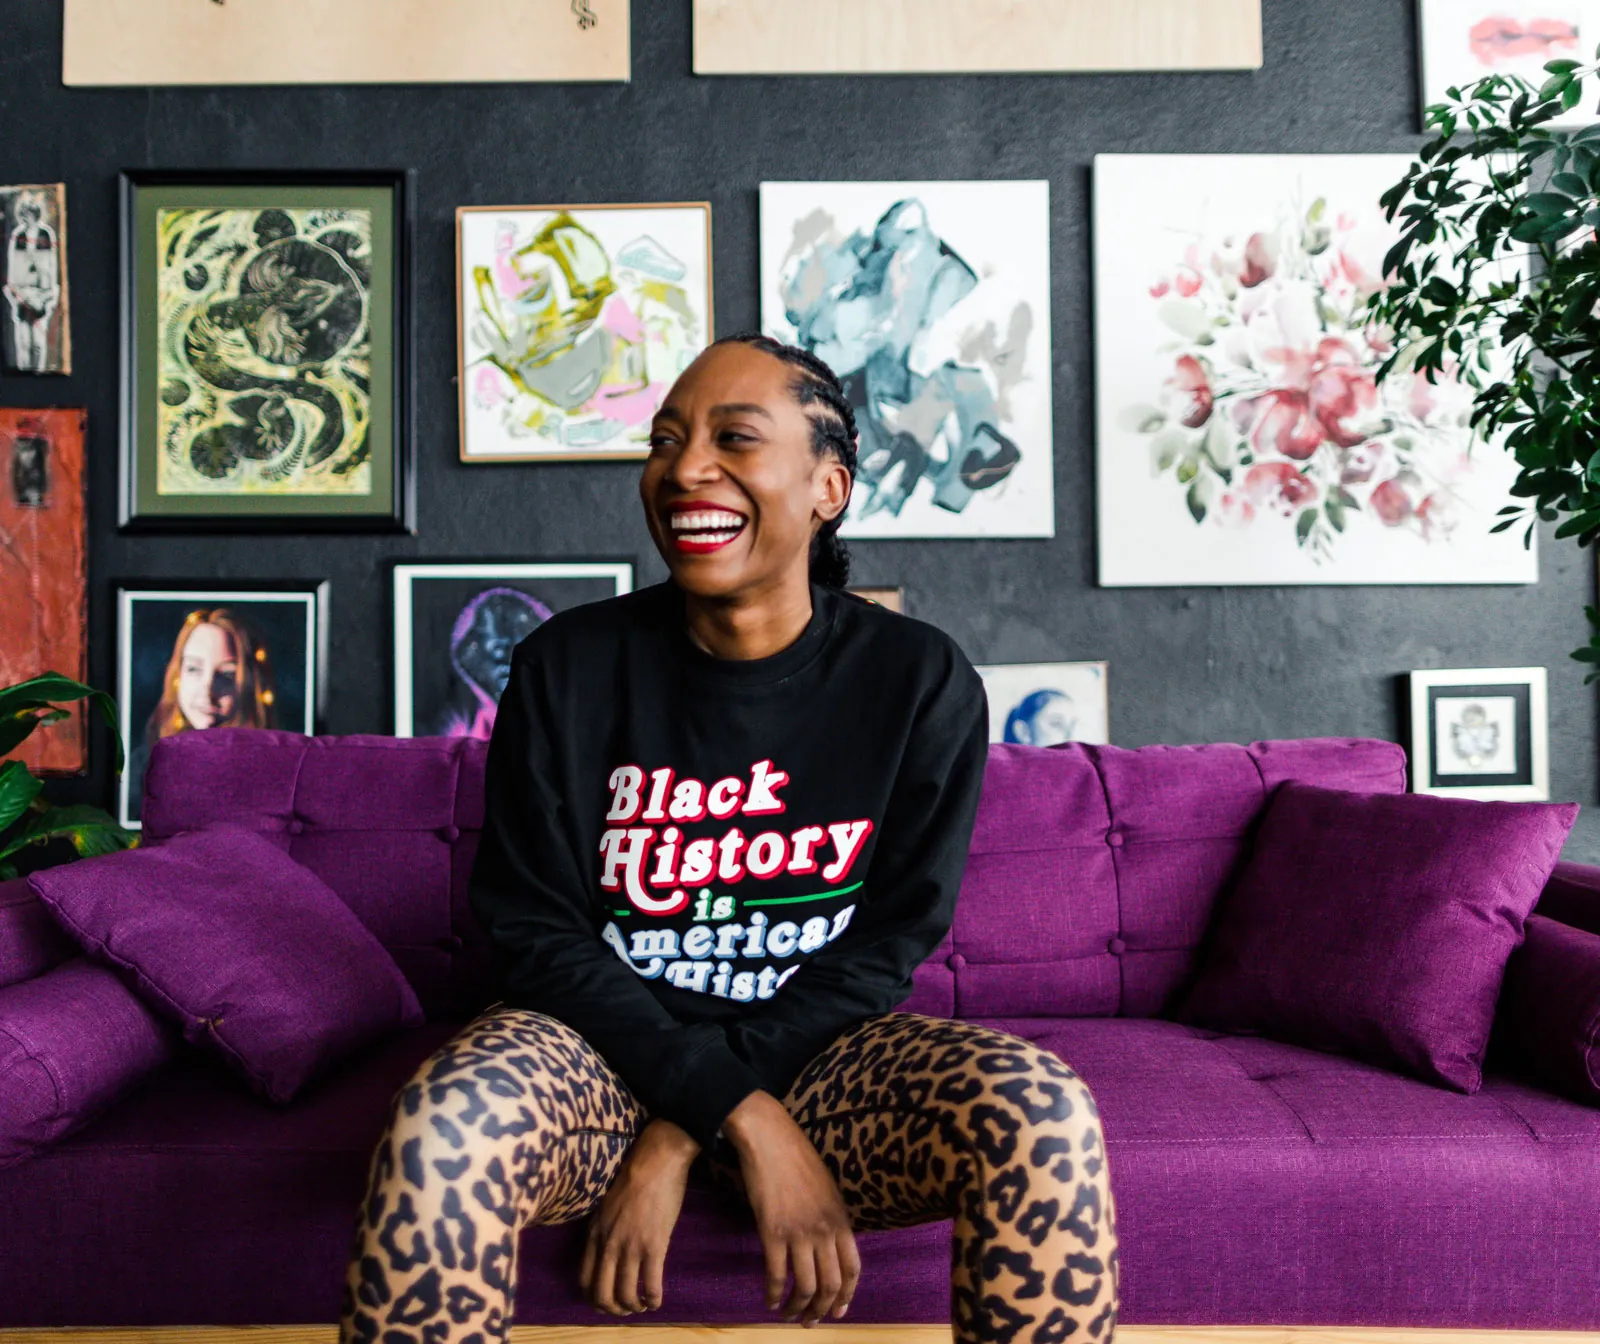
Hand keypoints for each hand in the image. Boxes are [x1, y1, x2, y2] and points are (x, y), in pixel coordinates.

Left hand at [579, 1118, 697, 1315]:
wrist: (656, 1160)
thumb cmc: (633, 1176)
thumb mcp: (605, 1205)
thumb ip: (603, 1229)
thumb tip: (606, 1249)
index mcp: (594, 1233)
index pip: (584, 1279)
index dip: (594, 1298)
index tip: (607, 1301)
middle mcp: (608, 1244)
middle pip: (602, 1294)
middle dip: (613, 1309)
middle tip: (625, 1310)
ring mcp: (631, 1247)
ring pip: (626, 1295)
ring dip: (634, 1307)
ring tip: (643, 1306)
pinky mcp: (654, 1246)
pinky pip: (651, 1285)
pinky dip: (654, 1300)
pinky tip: (657, 1300)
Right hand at [723, 1090, 860, 1326]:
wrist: (770, 1138)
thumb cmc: (797, 1157)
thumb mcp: (827, 1188)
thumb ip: (831, 1217)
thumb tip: (831, 1243)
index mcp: (841, 1219)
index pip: (853, 1269)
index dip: (847, 1295)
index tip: (839, 1311)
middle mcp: (824, 1230)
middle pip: (830, 1284)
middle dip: (821, 1310)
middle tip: (809, 1322)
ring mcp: (799, 1233)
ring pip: (805, 1287)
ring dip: (797, 1308)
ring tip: (788, 1315)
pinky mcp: (773, 1232)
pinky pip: (777, 1275)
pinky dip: (774, 1294)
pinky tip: (770, 1300)